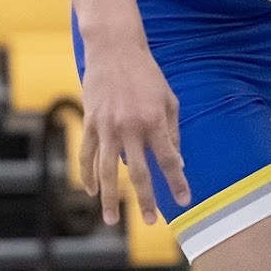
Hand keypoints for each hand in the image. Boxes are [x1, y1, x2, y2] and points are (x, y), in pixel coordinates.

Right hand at [79, 38, 189, 224]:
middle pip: (139, 173)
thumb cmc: (147, 75)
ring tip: (111, 220)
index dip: (177, 182)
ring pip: (108, 171)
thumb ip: (172, 133)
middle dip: (146, 200)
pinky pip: (87, 155)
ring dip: (109, 198)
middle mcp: (130, 127)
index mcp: (154, 121)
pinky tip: (92, 192)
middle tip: (151, 221)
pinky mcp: (90, 122)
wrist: (114, 49)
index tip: (183, 201)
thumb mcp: (168, 100)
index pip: (169, 160)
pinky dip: (88, 176)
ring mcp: (107, 127)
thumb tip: (177, 162)